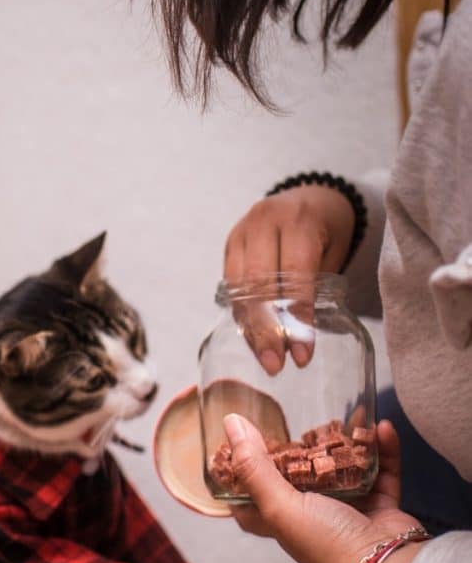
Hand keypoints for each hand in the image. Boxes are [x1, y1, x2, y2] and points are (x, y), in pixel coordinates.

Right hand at [223, 185, 354, 373]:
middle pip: (259, 284)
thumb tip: (300, 343)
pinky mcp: (230, 245)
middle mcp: (264, 222)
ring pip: (239, 288)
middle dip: (267, 330)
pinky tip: (253, 339)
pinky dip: (242, 314)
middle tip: (275, 364)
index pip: (294, 276)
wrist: (309, 197)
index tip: (301, 355)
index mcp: (298, 220)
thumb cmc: (327, 229)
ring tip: (264, 359)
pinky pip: (231, 286)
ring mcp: (241, 232)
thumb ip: (317, 289)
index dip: (297, 319)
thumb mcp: (333, 253)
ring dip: (250, 328)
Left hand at [223, 414, 425, 562]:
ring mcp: (349, 511)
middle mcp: (313, 517)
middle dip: (299, 451)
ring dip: (345, 443)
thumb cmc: (327, 543)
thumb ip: (254, 466)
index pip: (253, 502)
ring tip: (344, 415)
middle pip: (300, 479)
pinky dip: (383, 450)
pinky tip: (382, 427)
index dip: (243, 478)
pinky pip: (381, 471)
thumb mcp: (279, 505)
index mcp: (283, 522)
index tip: (238, 448)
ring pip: (343, 469)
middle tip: (294, 419)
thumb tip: (231, 424)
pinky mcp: (381, 507)